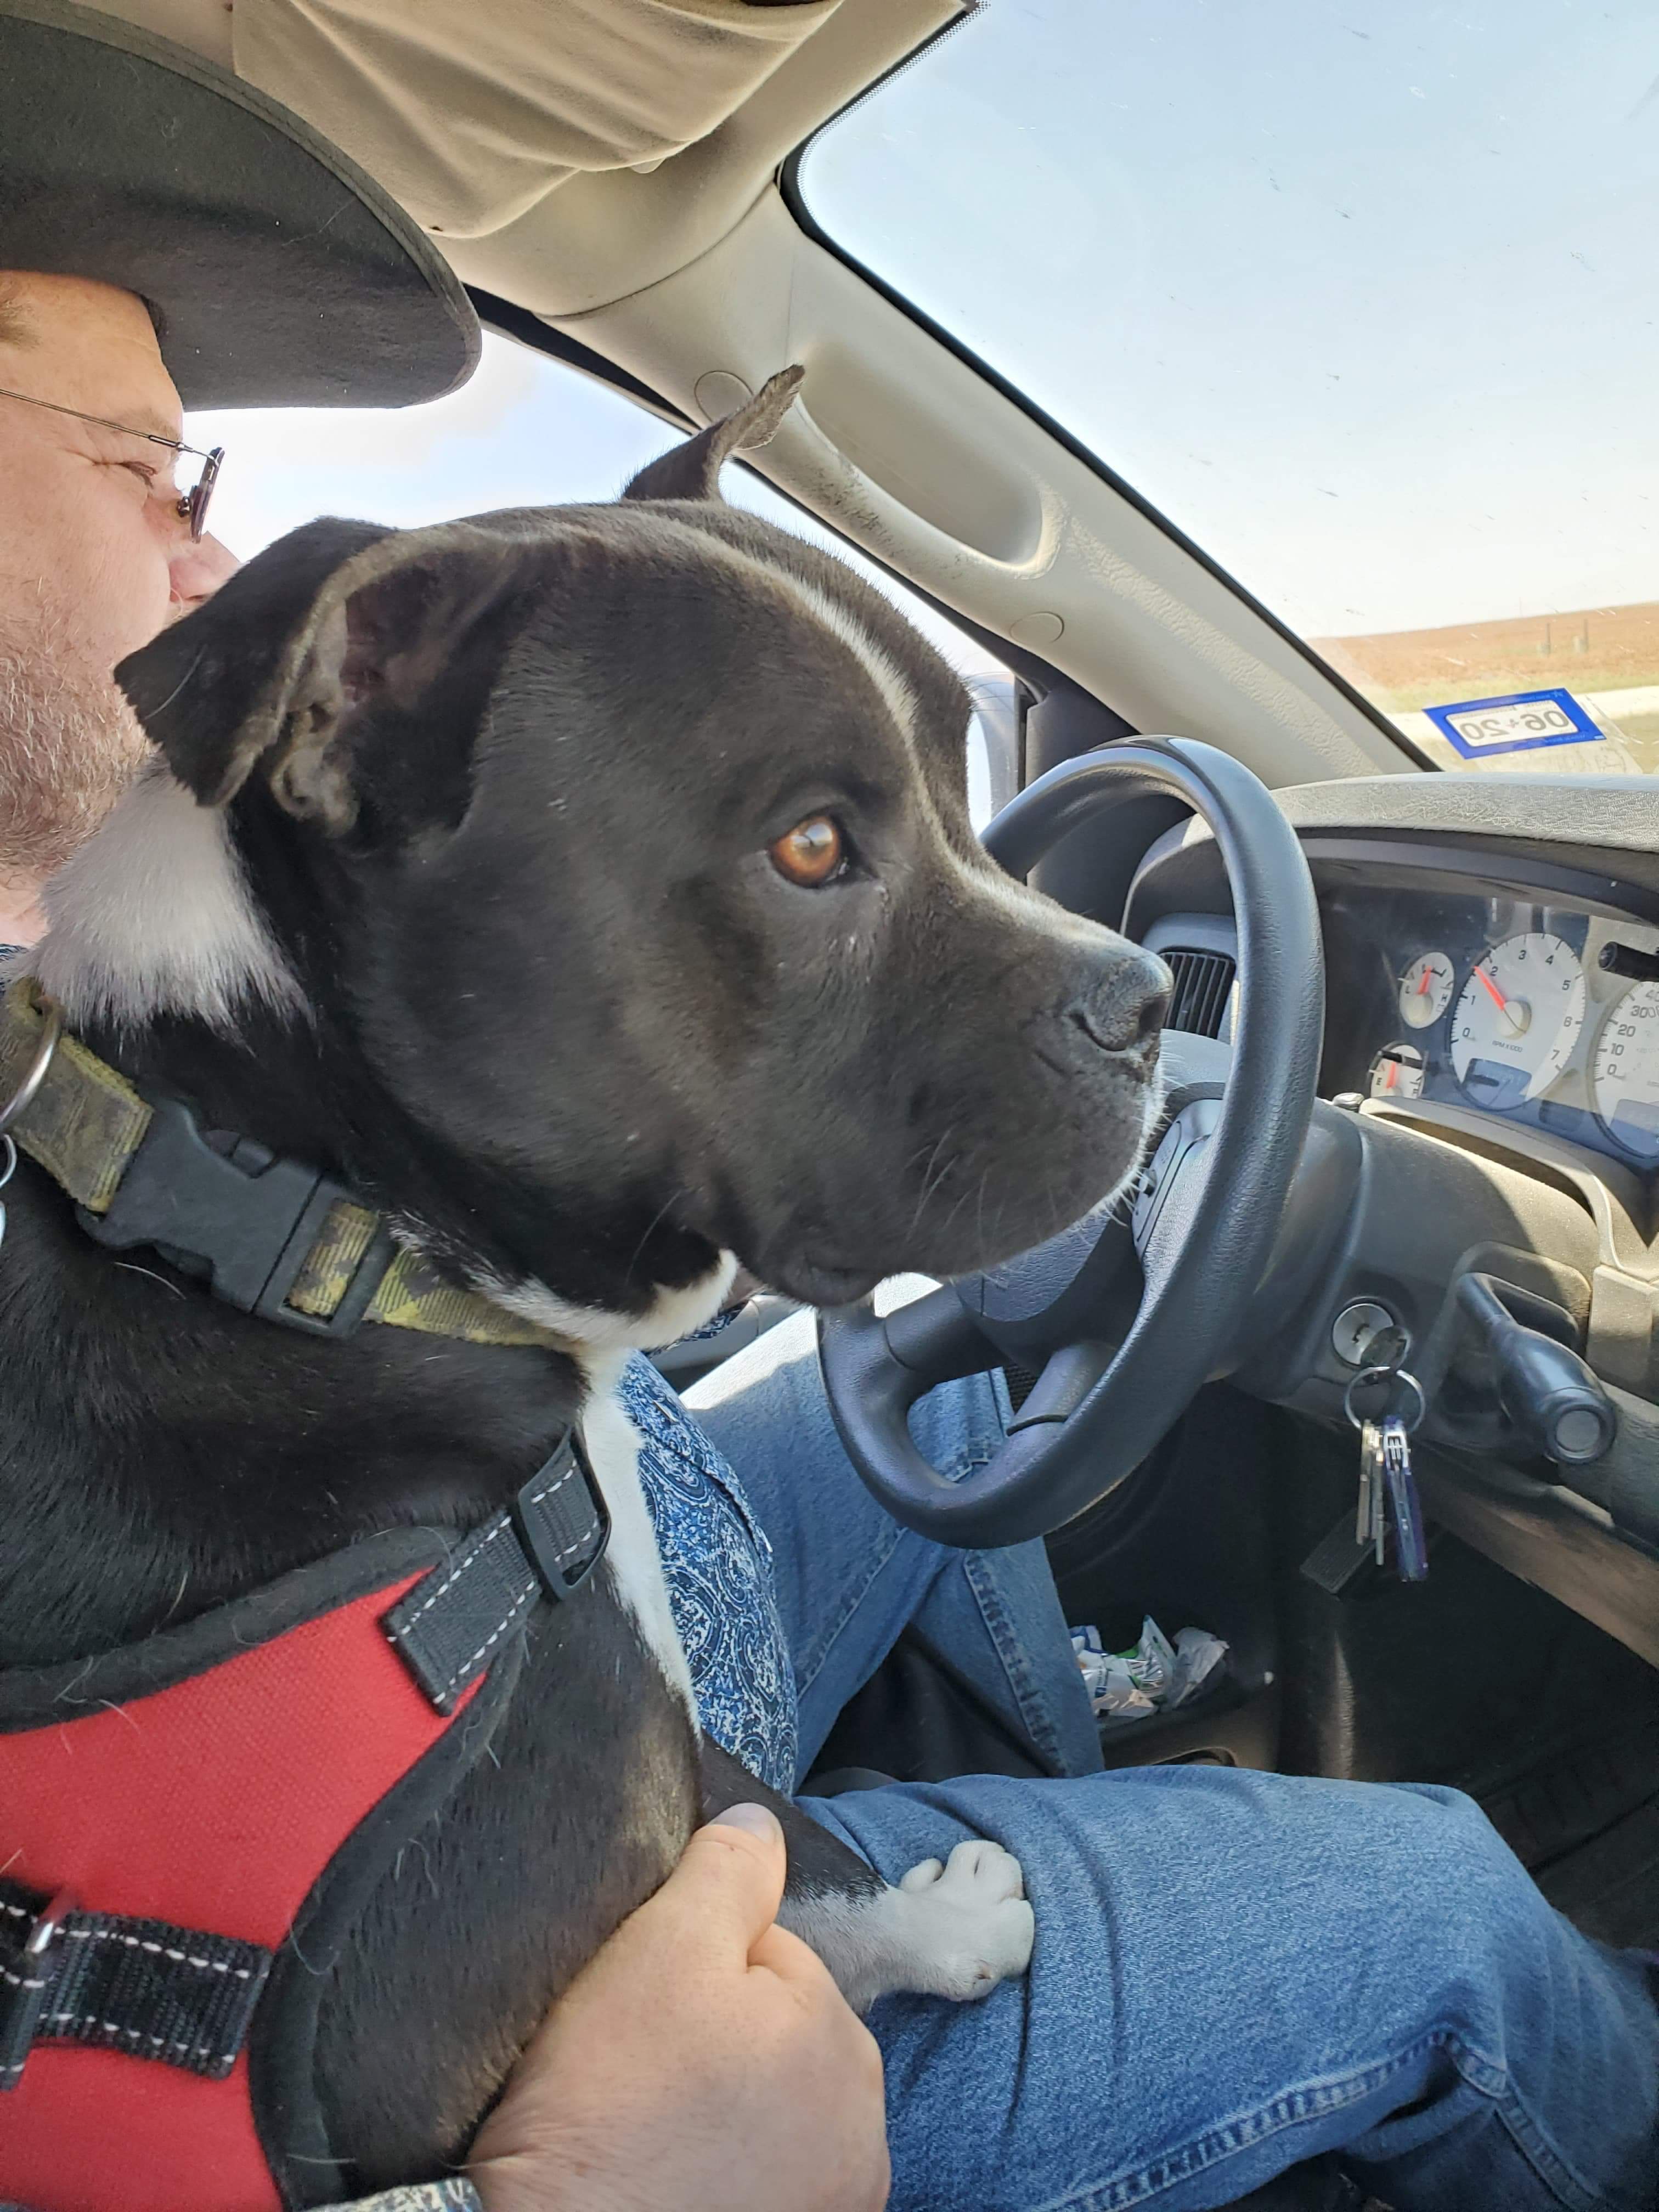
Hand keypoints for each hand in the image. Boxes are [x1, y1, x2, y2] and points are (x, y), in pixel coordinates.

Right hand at [468, 1803, 890, 2211]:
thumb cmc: (607, 2107)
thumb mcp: (661, 1950)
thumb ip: (726, 1875)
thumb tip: (760, 1826)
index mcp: (844, 2042)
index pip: (769, 1957)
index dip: (695, 1965)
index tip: (642, 2007)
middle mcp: (863, 2132)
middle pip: (773, 2036)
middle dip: (714, 2036)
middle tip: (637, 2069)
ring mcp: (832, 2202)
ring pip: (763, 2111)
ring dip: (719, 2107)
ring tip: (648, 2125)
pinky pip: (752, 2176)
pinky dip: (717, 2172)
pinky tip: (666, 2173)